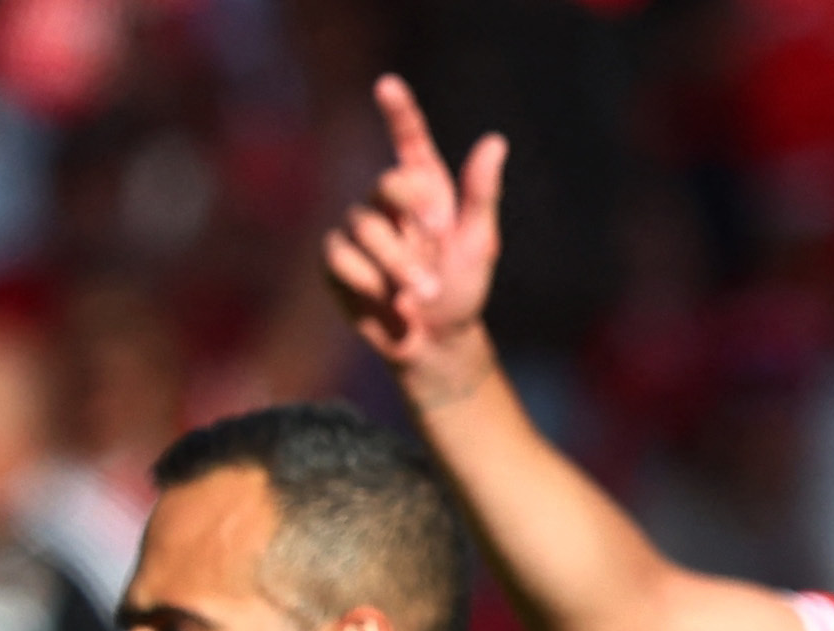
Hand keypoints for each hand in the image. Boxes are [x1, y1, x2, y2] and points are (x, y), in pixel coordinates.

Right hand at [322, 75, 503, 392]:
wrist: (436, 342)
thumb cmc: (462, 290)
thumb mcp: (479, 244)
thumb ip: (482, 194)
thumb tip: (496, 141)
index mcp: (427, 191)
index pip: (410, 143)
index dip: (399, 112)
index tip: (389, 84)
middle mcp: (388, 202)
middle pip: (387, 186)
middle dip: (413, 215)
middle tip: (438, 241)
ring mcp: (358, 228)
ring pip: (365, 227)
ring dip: (399, 264)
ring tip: (423, 294)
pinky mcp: (337, 259)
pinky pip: (342, 258)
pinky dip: (370, 284)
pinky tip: (390, 304)